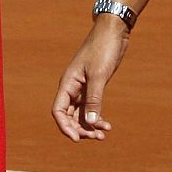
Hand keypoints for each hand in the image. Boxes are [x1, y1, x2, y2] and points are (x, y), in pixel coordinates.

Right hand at [52, 19, 130, 141]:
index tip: (78, 139)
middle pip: (68, 116)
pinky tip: (107, 125)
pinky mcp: (94, 87)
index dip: (65, 127)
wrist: (113, 32)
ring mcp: (83, 88)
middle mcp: (72, 88)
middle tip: (96, 137)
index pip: (58, 111)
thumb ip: (94, 98)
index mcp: (67, 84)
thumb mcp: (99, 75)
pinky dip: (97, 118)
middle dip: (80, 129)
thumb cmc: (103, 49)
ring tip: (104, 135)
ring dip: (90, 126)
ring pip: (80, 114)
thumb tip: (90, 122)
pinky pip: (90, 108)